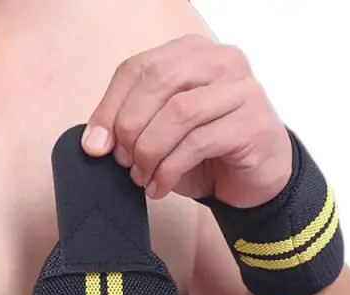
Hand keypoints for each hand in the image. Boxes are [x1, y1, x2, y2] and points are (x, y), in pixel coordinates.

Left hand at [82, 34, 292, 207]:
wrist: (255, 181)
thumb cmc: (207, 153)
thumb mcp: (162, 134)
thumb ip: (132, 126)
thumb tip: (94, 140)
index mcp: (191, 54)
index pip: (138, 68)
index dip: (110, 107)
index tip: (95, 145)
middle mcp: (220, 62)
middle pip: (157, 82)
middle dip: (129, 127)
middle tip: (123, 161)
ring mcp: (241, 89)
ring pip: (178, 112)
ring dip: (150, 151)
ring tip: (141, 177)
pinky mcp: (252, 123)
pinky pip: (198, 142)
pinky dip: (170, 169)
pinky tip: (160, 186)